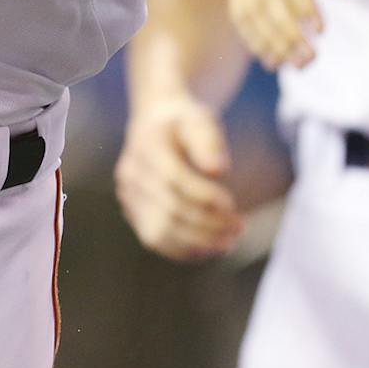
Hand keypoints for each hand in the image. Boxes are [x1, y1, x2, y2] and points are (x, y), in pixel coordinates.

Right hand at [115, 94, 241, 261]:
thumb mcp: (199, 118)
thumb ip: (208, 140)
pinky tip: (210, 248)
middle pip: (168, 208)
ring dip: (198, 242)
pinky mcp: (132, 211)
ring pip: (159, 231)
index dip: (203, 196)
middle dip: (208, 223)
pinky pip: (155, 239)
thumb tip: (218, 169)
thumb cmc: (184, 123)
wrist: (154, 124)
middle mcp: (132, 172)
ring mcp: (128, 194)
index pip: (172, 178)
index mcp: (147, 145)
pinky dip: (184, 249)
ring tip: (229, 242)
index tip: (232, 204)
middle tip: (240, 227)